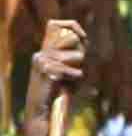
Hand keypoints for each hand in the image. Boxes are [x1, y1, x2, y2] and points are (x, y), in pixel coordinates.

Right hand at [24, 19, 86, 135]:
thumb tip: (86, 43)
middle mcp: (42, 52)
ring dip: (78, 68)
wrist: (43, 111)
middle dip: (80, 53)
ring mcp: (42, 61)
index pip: (54, 25)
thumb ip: (76, 61)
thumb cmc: (58, 95)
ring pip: (75, 56)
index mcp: (45, 51)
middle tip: (77, 68)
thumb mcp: (70, 75)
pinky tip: (69, 83)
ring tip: (70, 79)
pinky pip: (71, 70)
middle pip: (70, 39)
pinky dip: (75, 77)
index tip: (84, 37)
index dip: (71, 26)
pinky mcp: (45, 70)